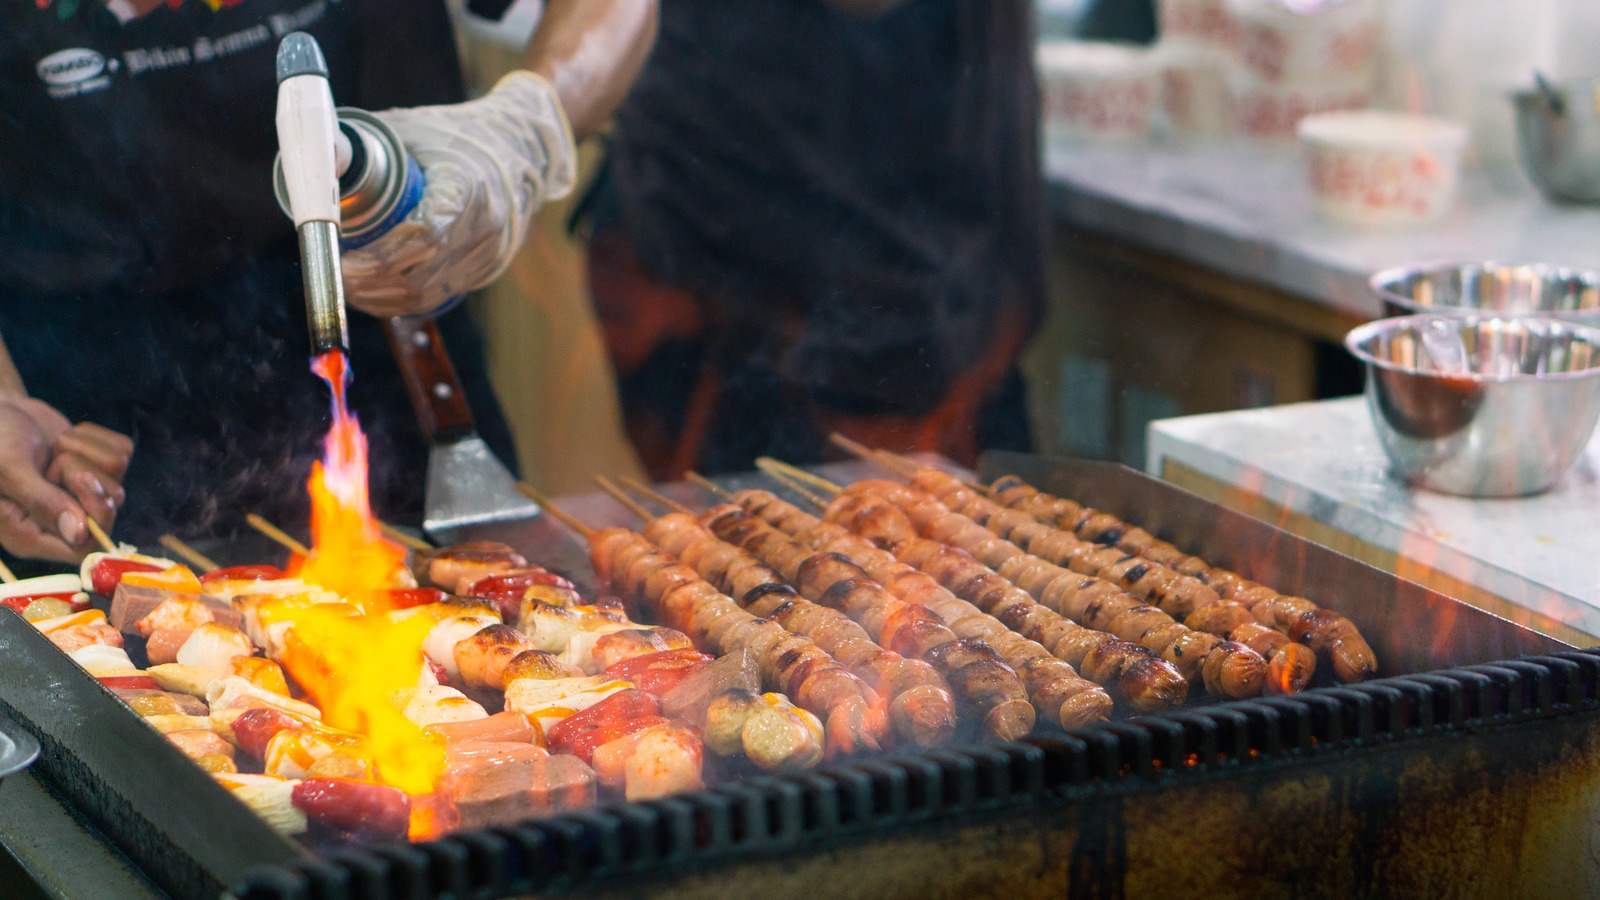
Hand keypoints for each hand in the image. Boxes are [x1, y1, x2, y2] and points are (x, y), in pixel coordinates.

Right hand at [0, 398, 129, 562]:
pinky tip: (66, 437)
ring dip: (86, 456)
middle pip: (107, 516)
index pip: (83, 550)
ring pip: (117, 484)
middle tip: (59, 459)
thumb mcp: (8, 469)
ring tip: (53, 449)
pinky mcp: (98, 469)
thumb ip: (42, 502)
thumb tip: (79, 535)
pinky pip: (122, 454)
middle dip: (88, 480)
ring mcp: (83, 496)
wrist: (0, 408)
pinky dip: (95, 439)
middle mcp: (60, 521)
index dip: (95, 519)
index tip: (84, 483)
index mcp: (31, 534)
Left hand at [341, 72, 577, 316]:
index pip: (423, 236)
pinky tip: (379, 291)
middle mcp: (485, 225)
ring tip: (351, 285)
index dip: (378, 256)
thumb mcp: (411, 128)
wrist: (521, 150)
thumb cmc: (459, 135)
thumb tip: (314, 159)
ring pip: (428, 293)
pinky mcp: (489, 268)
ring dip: (384, 297)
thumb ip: (363, 144)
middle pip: (421, 274)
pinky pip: (441, 295)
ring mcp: (490, 252)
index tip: (344, 258)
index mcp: (467, 186)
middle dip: (371, 283)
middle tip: (336, 275)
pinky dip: (405, 299)